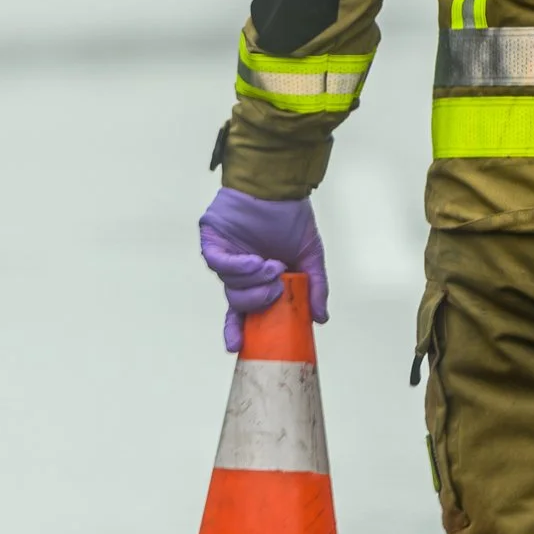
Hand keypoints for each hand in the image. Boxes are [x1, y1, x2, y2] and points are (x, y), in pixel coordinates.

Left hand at [198, 188, 327, 352]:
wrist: (280, 186)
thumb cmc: (291, 217)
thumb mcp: (310, 257)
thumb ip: (314, 288)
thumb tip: (320, 319)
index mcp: (256, 280)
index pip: (243, 312)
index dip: (238, 330)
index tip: (239, 347)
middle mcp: (238, 272)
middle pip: (237, 302)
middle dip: (257, 301)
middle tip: (276, 289)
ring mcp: (224, 256)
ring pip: (230, 284)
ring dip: (254, 280)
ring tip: (274, 265)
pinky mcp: (213, 240)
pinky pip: (218, 263)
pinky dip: (239, 267)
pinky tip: (257, 261)